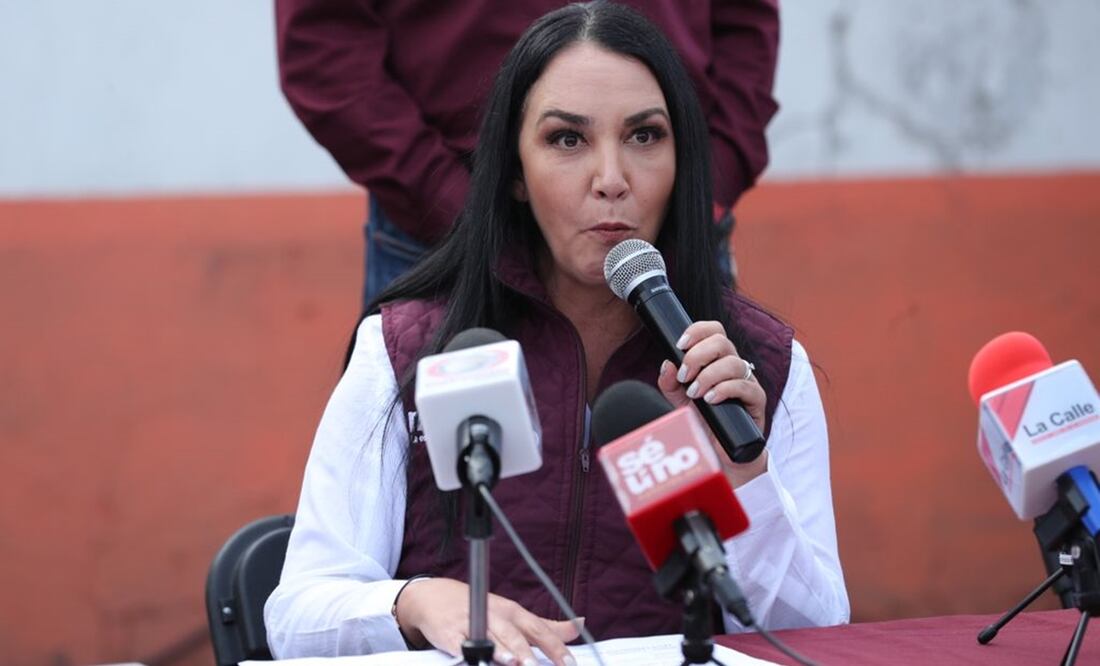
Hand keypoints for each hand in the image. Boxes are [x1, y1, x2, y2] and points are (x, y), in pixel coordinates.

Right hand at [395, 577, 579, 665]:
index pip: (539, 629)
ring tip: (515, 662)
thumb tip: (579, 626)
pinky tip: (476, 658)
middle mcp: (496, 616)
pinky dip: (469, 652)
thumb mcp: (516, 615)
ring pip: (490, 638)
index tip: (569, 663)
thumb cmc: (483, 610)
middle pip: (515, 634)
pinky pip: (460, 644)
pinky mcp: (450, 634)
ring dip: (503, 651)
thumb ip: (546, 626)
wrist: (437, 598)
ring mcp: (472, 623)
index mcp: (514, 613)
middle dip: (528, 652)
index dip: (554, 647)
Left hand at [656, 320, 767, 485]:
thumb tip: (666, 364)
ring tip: (695, 393)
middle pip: (722, 341)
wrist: (720, 453)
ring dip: (709, 375)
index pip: (713, 331)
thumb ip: (670, 384)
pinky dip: (724, 389)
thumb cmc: (703, 423)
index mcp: (716, 360)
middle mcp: (733, 366)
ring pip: (733, 363)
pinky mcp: (756, 400)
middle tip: (684, 376)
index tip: (679, 344)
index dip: (698, 331)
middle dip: (698, 355)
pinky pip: (745, 386)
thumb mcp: (680, 401)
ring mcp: (747, 381)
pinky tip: (710, 400)